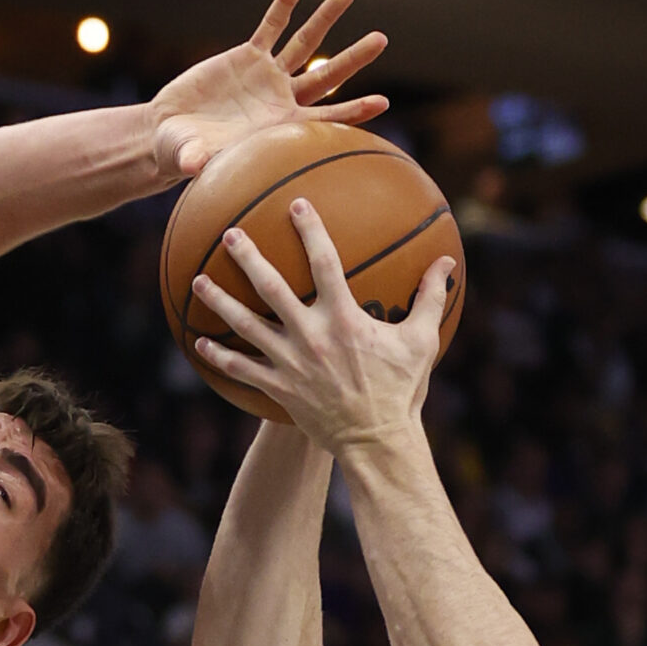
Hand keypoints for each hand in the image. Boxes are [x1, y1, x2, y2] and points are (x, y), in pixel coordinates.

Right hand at [148, 0, 387, 180]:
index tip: (382, 102)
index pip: (324, 119)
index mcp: (279, 128)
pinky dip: (286, 2)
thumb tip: (193, 165)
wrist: (170, 130)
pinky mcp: (248, 57)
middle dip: (355, 57)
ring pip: (304, 42)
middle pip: (327, 75)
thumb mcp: (188, 156)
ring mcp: (267, 75)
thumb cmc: (183, 152)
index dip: (352, 111)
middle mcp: (281, 99)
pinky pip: (271, 24)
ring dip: (326, 17)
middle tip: (381, 39)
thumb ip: (194, 159)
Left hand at [190, 198, 454, 449]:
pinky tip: (198, 342)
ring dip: (219, 301)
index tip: (297, 205)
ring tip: (198, 280)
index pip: (324, 264)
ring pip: (246, 325)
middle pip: (271, 289)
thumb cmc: (401, 389)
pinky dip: (218, 356)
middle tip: (230, 234)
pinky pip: (241, 369)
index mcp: (345, 319)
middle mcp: (312, 336)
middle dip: (248, 258)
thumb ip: (430, 298)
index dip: (311, 232)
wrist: (376, 440)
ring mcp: (290, 362)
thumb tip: (448, 262)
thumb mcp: (421, 341)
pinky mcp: (278, 387)